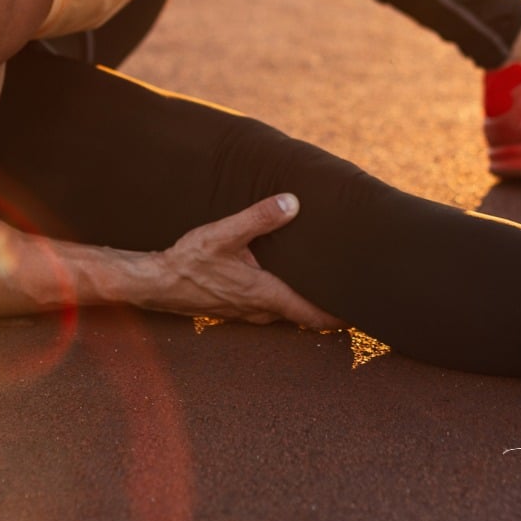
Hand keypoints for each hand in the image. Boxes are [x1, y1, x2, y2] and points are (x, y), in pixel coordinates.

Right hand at [145, 193, 341, 327]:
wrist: (156, 283)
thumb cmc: (190, 261)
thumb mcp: (225, 233)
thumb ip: (259, 218)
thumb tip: (292, 203)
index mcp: (265, 294)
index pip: (312, 315)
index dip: (339, 317)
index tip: (363, 314)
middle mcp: (260, 309)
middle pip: (303, 316)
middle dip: (327, 308)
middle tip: (350, 294)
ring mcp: (247, 311)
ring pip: (286, 312)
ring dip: (305, 304)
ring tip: (324, 287)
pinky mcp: (235, 306)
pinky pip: (270, 308)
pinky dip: (286, 299)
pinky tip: (285, 281)